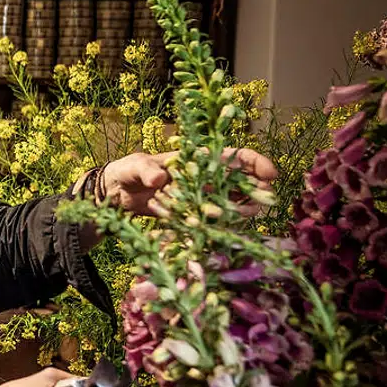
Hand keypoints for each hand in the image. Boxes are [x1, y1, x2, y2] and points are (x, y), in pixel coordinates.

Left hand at [101, 147, 278, 216]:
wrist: (115, 192)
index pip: (234, 157)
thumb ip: (146, 170)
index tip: (270, 174)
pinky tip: (220, 229)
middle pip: (241, 182)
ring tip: (239, 216)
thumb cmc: (127, 171)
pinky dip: (219, 225)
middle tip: (260, 202)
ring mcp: (200, 198)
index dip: (256, 163)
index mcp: (197, 159)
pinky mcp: (192, 215)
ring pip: (232, 203)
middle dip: (256, 191)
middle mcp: (205, 178)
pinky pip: (213, 221)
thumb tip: (160, 179)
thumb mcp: (134, 166)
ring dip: (241, 210)